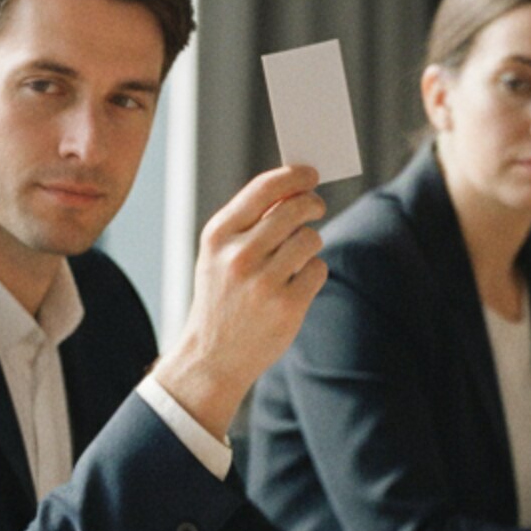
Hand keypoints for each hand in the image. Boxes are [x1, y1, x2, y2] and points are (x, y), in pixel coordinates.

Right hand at [151, 165, 326, 438]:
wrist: (212, 356)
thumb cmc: (221, 297)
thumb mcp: (218, 255)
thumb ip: (249, 221)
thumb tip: (293, 190)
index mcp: (218, 236)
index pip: (264, 189)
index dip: (294, 176)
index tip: (310, 174)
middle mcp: (239, 256)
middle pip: (295, 209)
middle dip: (311, 204)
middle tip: (316, 208)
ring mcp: (264, 282)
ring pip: (310, 238)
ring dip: (309, 244)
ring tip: (294, 259)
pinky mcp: (287, 306)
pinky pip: (318, 269)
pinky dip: (312, 273)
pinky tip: (295, 285)